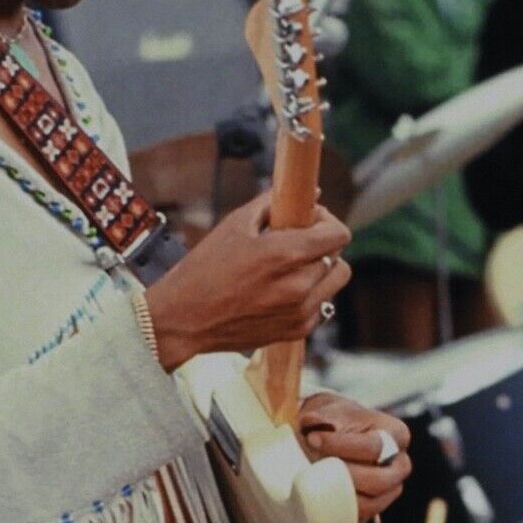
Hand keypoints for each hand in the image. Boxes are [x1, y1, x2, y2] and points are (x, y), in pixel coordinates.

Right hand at [147, 193, 351, 369]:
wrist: (184, 319)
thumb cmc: (204, 269)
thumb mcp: (235, 225)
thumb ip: (273, 204)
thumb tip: (307, 192)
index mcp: (285, 254)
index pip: (338, 234)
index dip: (327, 222)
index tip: (311, 220)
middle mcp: (299, 285)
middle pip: (338, 257)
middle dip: (322, 245)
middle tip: (298, 242)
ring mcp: (300, 312)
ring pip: (334, 283)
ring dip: (320, 271)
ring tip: (292, 268)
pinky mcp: (297, 331)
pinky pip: (321, 306)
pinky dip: (310, 296)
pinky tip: (282, 291)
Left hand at [297, 392, 411, 522]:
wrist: (333, 436)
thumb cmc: (336, 421)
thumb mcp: (332, 410)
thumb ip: (324, 415)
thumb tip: (312, 422)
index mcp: (397, 435)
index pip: (373, 446)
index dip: (340, 444)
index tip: (312, 438)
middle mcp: (400, 464)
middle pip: (376, 480)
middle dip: (341, 474)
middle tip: (311, 462)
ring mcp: (391, 489)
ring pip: (370, 503)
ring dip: (339, 495)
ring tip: (313, 479)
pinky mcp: (374, 507)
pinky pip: (359, 517)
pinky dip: (339, 510)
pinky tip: (319, 496)